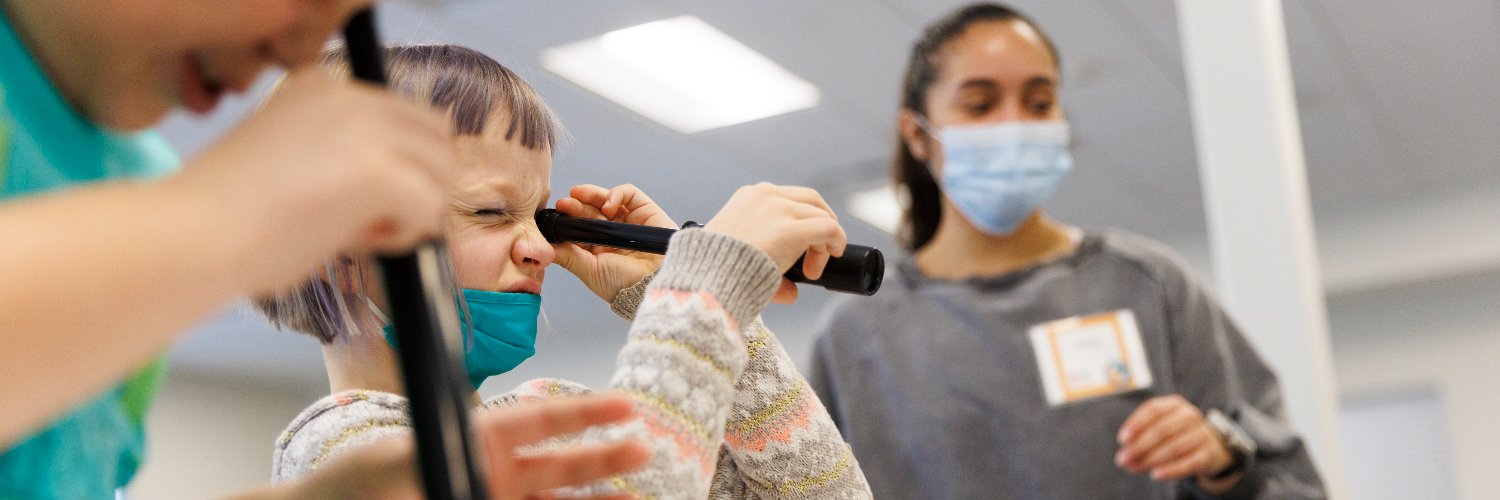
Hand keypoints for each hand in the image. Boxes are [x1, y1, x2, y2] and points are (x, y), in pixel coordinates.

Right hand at [170, 70, 455, 295]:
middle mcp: (348, 95)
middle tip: (367, 221)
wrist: (195, 235)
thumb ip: (343, 155)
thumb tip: (404, 186)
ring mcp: (365, 129)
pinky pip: (430, 208)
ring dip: (413, 211)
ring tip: (358, 233)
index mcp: (323, 86)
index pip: (405, 117)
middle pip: (435, 138)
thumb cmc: (229, 216)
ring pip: (440, 172)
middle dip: (417, 185)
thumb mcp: (291, 158)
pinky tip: (360, 243)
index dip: (396, 167)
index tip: (349, 199)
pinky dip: (407, 235)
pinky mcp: (378, 170)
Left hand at [255, 395, 649, 499]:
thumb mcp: (396, 470)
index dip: (582, 414)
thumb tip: (485, 483)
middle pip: (558, 466)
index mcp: (474, 441)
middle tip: (644, 450)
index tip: (623, 407)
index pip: (537, 421)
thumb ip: (445, 468)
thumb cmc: (354, 487)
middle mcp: (491, 473)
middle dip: (602, 458)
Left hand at [553, 184, 673, 301]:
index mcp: (598, 249)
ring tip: (579, 194)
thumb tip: (544, 247)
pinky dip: (616, 194)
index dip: (567, 219)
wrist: (653, 282)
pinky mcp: (644, 210)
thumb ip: (567, 256)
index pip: (579, 227)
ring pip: (606, 199)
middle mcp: (612, 233)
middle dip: (575, 205)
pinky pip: (628, 194)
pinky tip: (609, 205)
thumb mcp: (589, 270)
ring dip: (590, 195)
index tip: (555, 214)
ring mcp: (628, 220)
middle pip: (590, 211)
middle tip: (564, 203)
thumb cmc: (623, 283)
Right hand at [704, 183, 846, 303]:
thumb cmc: (714, 271)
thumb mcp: (738, 257)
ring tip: (813, 269)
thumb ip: (767, 267)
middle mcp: (765, 196)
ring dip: (824, 242)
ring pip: (821, 215)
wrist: (706, 280)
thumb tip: (791, 293)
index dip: (800, 223)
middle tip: (816, 254)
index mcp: (748, 198)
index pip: (787, 200)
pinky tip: (831, 258)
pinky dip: (836, 242)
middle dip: (820, 224)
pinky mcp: (790, 229)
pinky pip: (828, 228)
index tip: (796, 252)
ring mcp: (779, 209)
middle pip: (810, 200)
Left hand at [1115, 395, 1236, 489]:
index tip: (1122, 439)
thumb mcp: (1160, 427)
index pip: (1152, 409)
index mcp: (1175, 404)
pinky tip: (1156, 475)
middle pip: (1161, 430)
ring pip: (1173, 447)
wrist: (1210, 446)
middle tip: (1123, 459)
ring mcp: (1202, 434)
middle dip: (1139, 446)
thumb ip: (1141, 437)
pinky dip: (1170, 470)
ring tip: (1135, 468)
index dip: (1135, 424)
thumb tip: (1124, 454)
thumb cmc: (1177, 434)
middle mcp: (1190, 415)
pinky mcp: (1209, 453)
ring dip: (1150, 460)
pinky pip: (1188, 463)